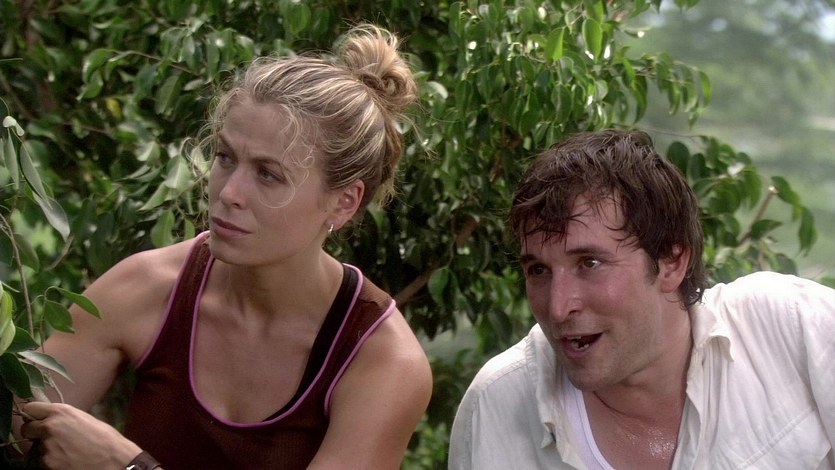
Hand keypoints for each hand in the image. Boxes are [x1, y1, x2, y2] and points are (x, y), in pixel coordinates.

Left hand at [19, 402, 141, 469]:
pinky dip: (52, 461)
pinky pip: (43, 461)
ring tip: (67, 451)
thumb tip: (53, 420)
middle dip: (34, 433)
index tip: (36, 420)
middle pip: (26, 429)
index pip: (31, 408)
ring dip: (47, 449)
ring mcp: (47, 446)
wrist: (113, 460)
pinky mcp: (48, 463)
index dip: (33, 415)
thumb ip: (65, 418)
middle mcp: (50, 426)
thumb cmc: (105, 439)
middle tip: (48, 438)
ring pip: (36, 447)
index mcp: (61, 412)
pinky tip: (68, 460)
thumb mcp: (85, 419)